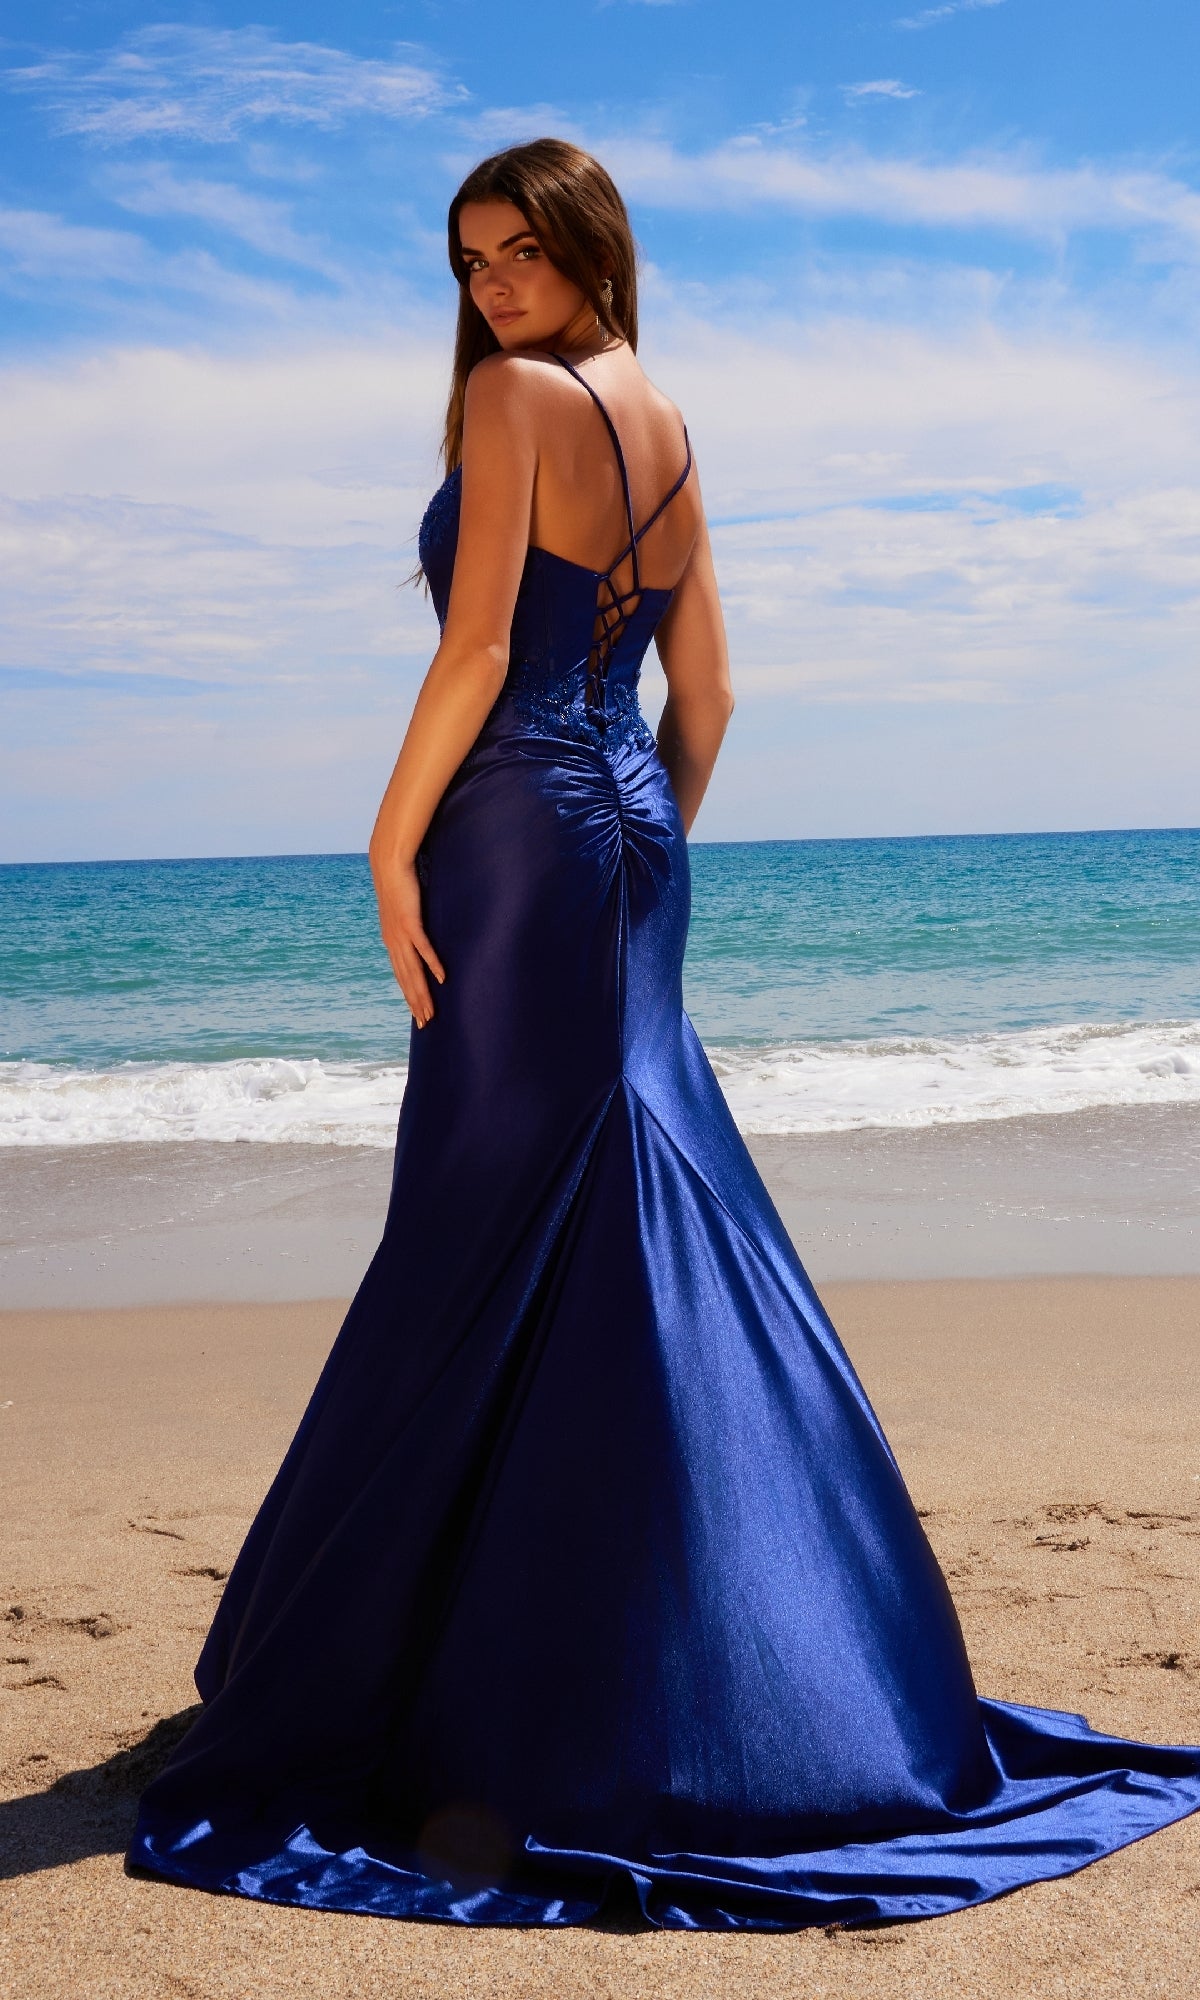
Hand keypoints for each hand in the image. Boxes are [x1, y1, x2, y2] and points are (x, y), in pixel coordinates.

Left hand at [371, 856, 444, 1027]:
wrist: (389, 866)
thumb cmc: (398, 887)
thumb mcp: (402, 912)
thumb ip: (409, 926)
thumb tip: (417, 933)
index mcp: (392, 943)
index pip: (402, 976)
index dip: (409, 996)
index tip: (418, 1014)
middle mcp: (394, 943)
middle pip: (407, 980)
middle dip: (416, 1003)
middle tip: (425, 1023)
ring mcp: (401, 935)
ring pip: (414, 971)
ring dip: (422, 993)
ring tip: (431, 1011)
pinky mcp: (411, 923)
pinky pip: (424, 949)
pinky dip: (432, 964)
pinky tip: (441, 979)